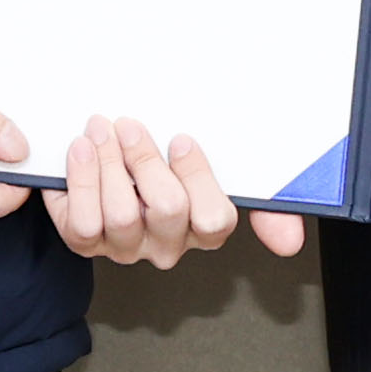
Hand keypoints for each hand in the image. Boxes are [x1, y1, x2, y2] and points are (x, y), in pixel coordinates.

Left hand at [47, 118, 311, 271]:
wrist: (110, 150)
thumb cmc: (167, 157)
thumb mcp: (217, 165)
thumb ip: (264, 196)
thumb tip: (289, 243)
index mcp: (205, 225)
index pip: (215, 219)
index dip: (196, 176)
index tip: (180, 139)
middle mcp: (168, 243)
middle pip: (167, 210)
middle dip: (145, 160)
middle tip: (130, 125)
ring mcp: (126, 246)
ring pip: (120, 216)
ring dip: (108, 164)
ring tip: (103, 130)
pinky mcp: (86, 242)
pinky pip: (82, 223)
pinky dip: (80, 181)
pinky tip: (81, 151)